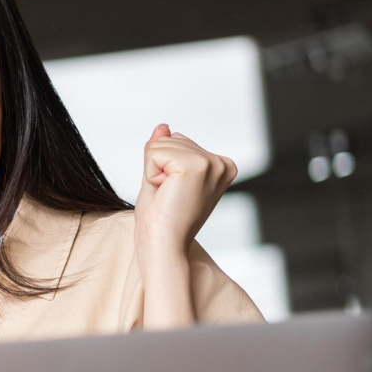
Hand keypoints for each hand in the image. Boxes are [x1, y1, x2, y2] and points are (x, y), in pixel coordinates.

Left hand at [134, 124, 235, 260]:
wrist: (163, 245)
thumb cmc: (161, 221)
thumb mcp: (160, 178)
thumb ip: (162, 151)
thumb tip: (163, 126)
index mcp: (221, 166)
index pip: (178, 142)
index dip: (163, 168)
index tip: (174, 193)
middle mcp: (221, 163)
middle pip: (169, 139)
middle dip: (158, 168)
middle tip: (169, 196)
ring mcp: (211, 163)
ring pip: (160, 144)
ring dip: (154, 172)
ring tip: (168, 196)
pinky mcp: (196, 165)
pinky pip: (154, 151)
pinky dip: (150, 174)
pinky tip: (165, 193)